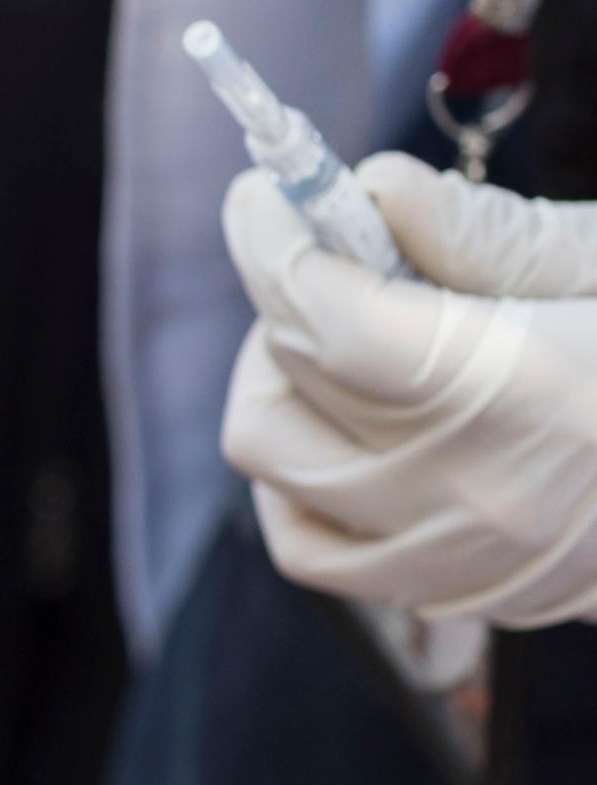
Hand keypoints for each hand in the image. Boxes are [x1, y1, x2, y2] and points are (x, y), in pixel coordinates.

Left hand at [220, 152, 596, 624]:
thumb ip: (489, 234)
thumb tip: (371, 190)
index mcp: (519, 394)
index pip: (325, 319)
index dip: (272, 240)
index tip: (265, 191)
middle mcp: (472, 492)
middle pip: (289, 383)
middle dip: (283, 296)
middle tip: (328, 252)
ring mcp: (460, 558)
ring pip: (276, 464)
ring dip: (279, 382)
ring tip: (335, 334)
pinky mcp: (461, 594)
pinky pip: (312, 546)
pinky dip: (297, 479)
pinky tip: (342, 426)